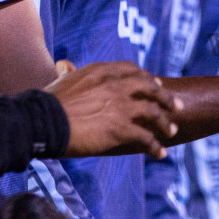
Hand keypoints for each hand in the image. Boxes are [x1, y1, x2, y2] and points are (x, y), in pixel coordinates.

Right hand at [47, 60, 180, 160]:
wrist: (41, 121)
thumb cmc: (46, 103)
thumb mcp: (61, 79)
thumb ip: (69, 72)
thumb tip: (66, 65)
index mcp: (102, 71)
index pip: (133, 70)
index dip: (147, 78)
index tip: (155, 84)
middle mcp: (116, 85)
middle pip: (150, 88)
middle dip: (166, 98)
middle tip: (176, 106)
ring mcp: (121, 106)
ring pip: (154, 112)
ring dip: (166, 122)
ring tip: (172, 130)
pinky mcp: (121, 128)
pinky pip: (146, 137)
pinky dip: (155, 146)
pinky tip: (160, 153)